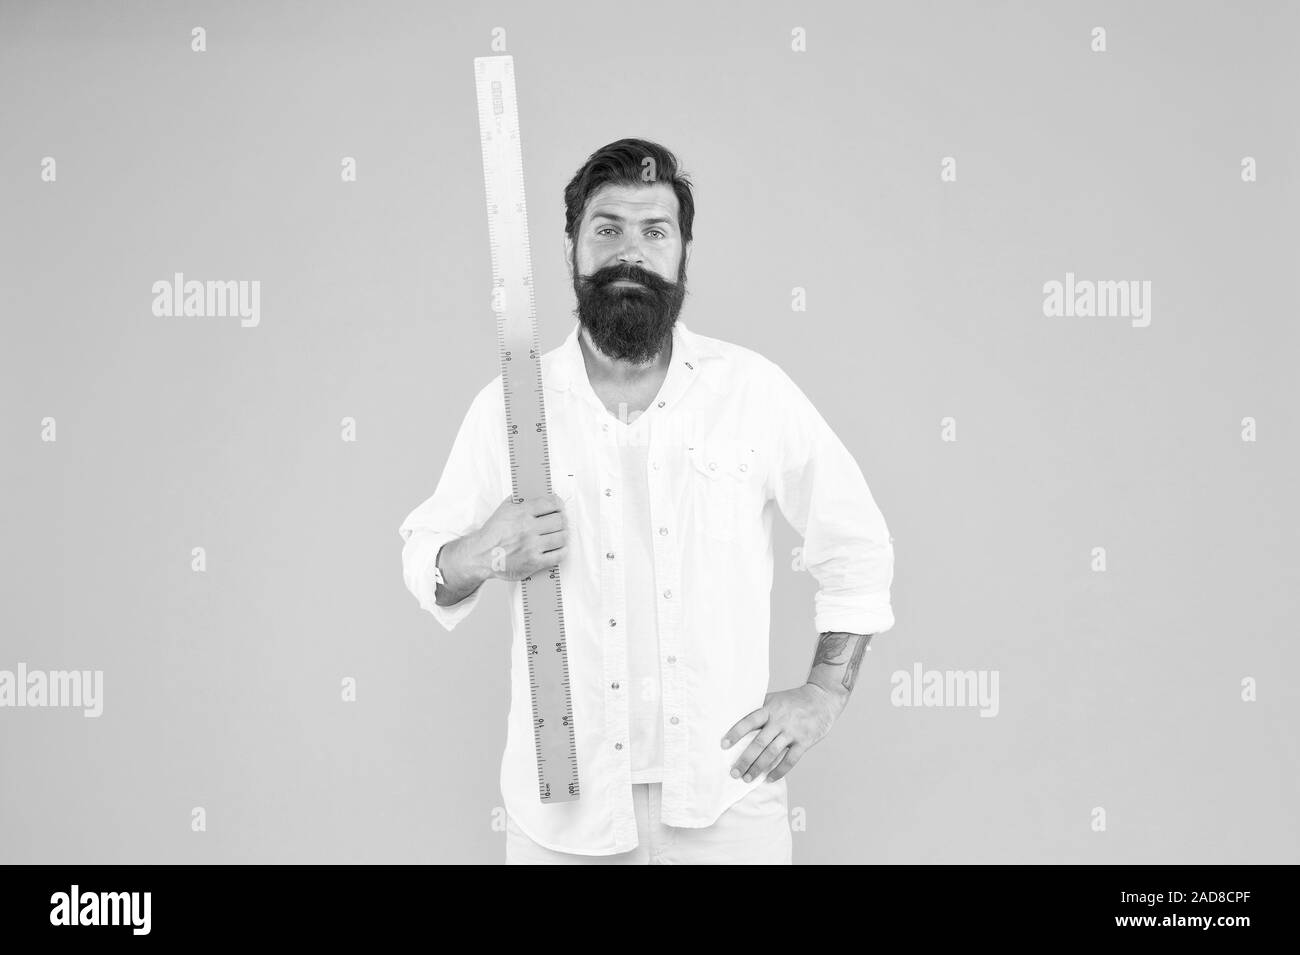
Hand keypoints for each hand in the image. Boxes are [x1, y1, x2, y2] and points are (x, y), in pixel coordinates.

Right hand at [473, 493, 568, 581]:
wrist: (481, 555)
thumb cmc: (493, 534)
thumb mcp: (504, 509)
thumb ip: (521, 500)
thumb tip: (538, 494)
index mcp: (521, 513)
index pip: (551, 503)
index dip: (558, 503)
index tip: (559, 506)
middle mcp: (528, 529)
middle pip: (559, 520)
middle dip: (562, 519)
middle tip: (559, 521)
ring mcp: (532, 546)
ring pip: (561, 537)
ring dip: (563, 534)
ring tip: (559, 534)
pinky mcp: (534, 562)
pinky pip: (558, 555)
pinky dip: (562, 550)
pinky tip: (558, 547)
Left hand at [721, 682, 846, 782]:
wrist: (822, 698)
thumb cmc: (794, 700)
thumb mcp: (775, 699)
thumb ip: (759, 708)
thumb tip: (735, 718)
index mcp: (770, 708)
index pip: (749, 720)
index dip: (736, 732)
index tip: (724, 745)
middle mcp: (780, 720)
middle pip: (758, 742)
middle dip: (745, 759)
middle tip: (734, 772)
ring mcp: (793, 732)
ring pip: (772, 753)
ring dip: (758, 768)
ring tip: (747, 778)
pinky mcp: (804, 742)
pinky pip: (790, 760)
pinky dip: (779, 771)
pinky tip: (769, 779)